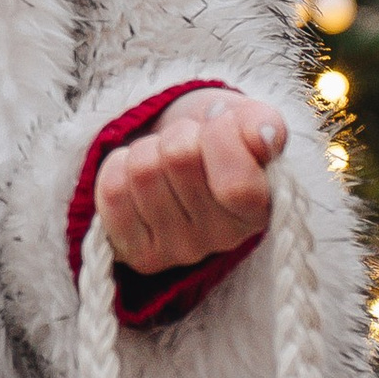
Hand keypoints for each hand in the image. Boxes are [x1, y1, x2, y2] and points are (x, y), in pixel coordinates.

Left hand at [94, 90, 286, 276]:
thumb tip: (266, 135)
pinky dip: (118, 167)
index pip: (237, 185)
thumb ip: (261, 125)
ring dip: (147, 148)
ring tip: (163, 159)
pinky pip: (112, 191)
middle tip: (187, 142)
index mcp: (261, 209)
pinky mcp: (140, 253)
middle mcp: (224, 239)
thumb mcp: (246, 124)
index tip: (219, 124)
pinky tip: (137, 179)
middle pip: (179, 158)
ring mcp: (180, 251)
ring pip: (143, 171)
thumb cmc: (218, 141)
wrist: (180, 160)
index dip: (221, 136)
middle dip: (178, 134)